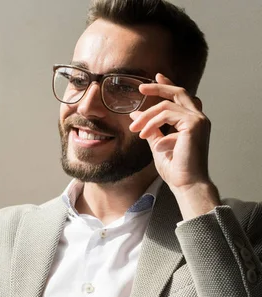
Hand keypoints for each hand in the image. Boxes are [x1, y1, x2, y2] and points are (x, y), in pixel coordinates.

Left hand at [128, 73, 219, 218]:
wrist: (186, 183)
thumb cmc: (175, 167)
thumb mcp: (157, 144)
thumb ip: (149, 128)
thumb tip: (135, 115)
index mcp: (191, 121)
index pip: (180, 96)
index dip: (167, 84)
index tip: (155, 77)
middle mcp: (197, 117)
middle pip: (178, 92)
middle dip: (158, 87)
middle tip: (140, 88)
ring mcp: (198, 119)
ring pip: (166, 106)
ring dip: (146, 116)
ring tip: (135, 129)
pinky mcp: (194, 124)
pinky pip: (167, 116)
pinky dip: (152, 124)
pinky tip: (146, 137)